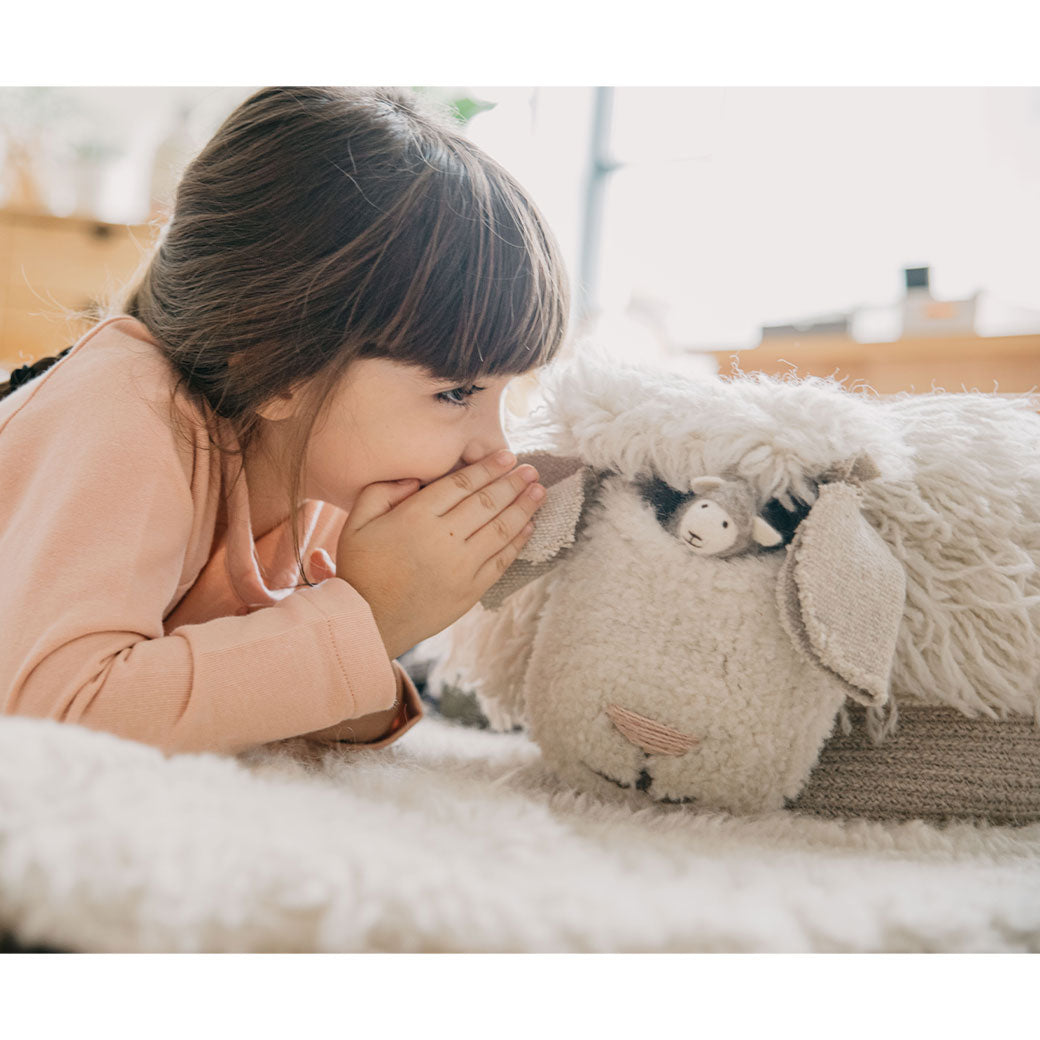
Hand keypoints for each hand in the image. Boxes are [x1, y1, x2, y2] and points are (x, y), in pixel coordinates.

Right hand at [335, 451, 544, 658]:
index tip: (507, 457)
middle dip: (512, 484)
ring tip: (539, 492)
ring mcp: (460, 566)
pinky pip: (501, 560)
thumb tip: (415, 479)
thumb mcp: (355, 523)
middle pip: (486, 503)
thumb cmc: (361, 569)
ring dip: (523, 508)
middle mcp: (443, 539)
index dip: (487, 468)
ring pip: (500, 529)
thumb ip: (380, 491)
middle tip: (531, 470)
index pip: (460, 485)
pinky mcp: (470, 590)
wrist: (369, 622)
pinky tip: (528, 526)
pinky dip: (517, 541)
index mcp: (415, 518)